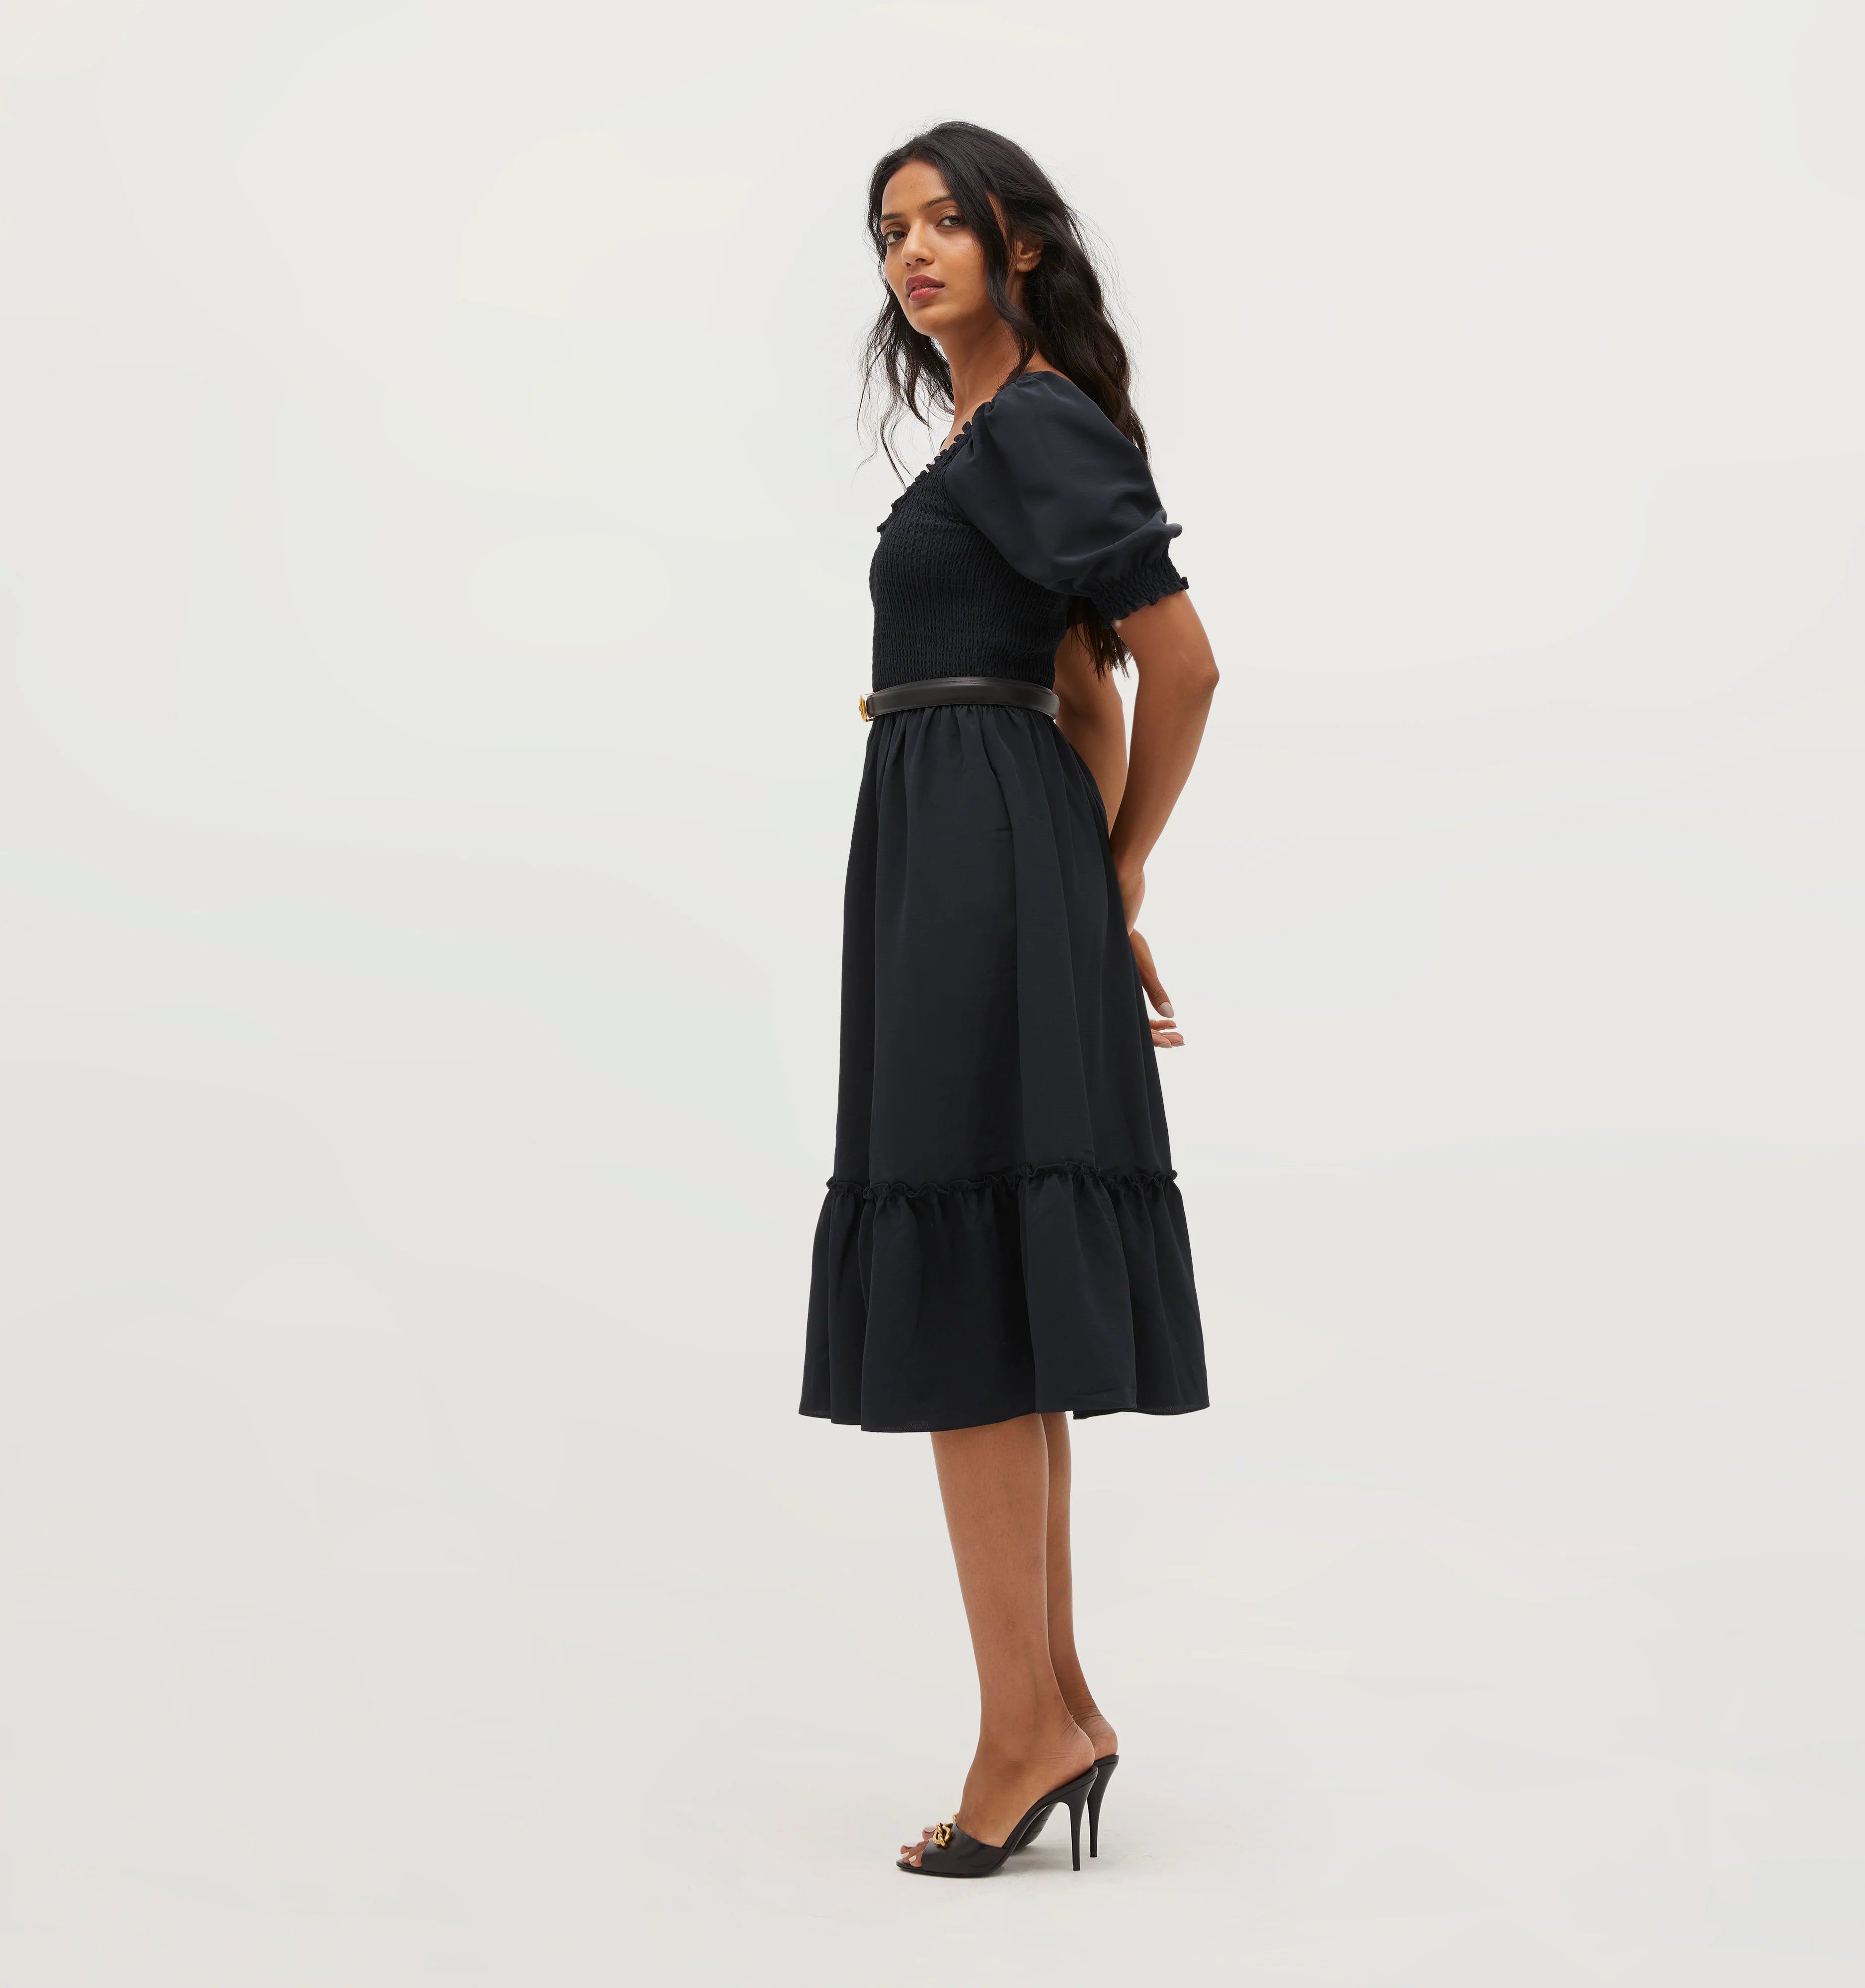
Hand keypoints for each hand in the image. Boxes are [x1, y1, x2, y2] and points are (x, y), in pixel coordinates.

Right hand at [1129, 928, 1182, 1047]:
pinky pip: (1138, 1013)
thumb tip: (1171, 1014)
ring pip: (1140, 1024)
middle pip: (1140, 1031)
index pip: (1137, 1031)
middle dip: (1162, 1038)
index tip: (1173, 1042)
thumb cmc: (1126, 945)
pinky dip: (1154, 1018)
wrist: (1111, 929)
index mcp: (1120, 1001)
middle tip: (1181, 1040)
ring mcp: (1121, 1000)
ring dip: (1159, 1030)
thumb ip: (1156, 991)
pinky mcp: (1124, 993)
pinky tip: (1169, 1019)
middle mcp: (1118, 1004)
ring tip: (1178, 1033)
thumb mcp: (1144, 968)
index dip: (1155, 1040)